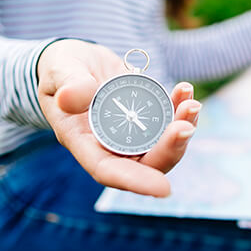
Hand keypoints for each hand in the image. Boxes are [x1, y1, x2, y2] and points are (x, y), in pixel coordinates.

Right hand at [36, 39, 200, 196]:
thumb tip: (71, 97)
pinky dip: (179, 108)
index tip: (164, 189)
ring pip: (162, 145)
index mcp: (83, 142)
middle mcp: (110, 145)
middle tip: (185, 128)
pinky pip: (168, 122)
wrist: (75, 61)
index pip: (108, 171)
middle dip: (169, 150)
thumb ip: (67, 83)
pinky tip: (184, 89)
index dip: (135, 182)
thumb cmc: (60, 69)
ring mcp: (131, 133)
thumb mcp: (59, 70)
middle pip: (145, 163)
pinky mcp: (146, 118)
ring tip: (191, 104)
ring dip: (182, 129)